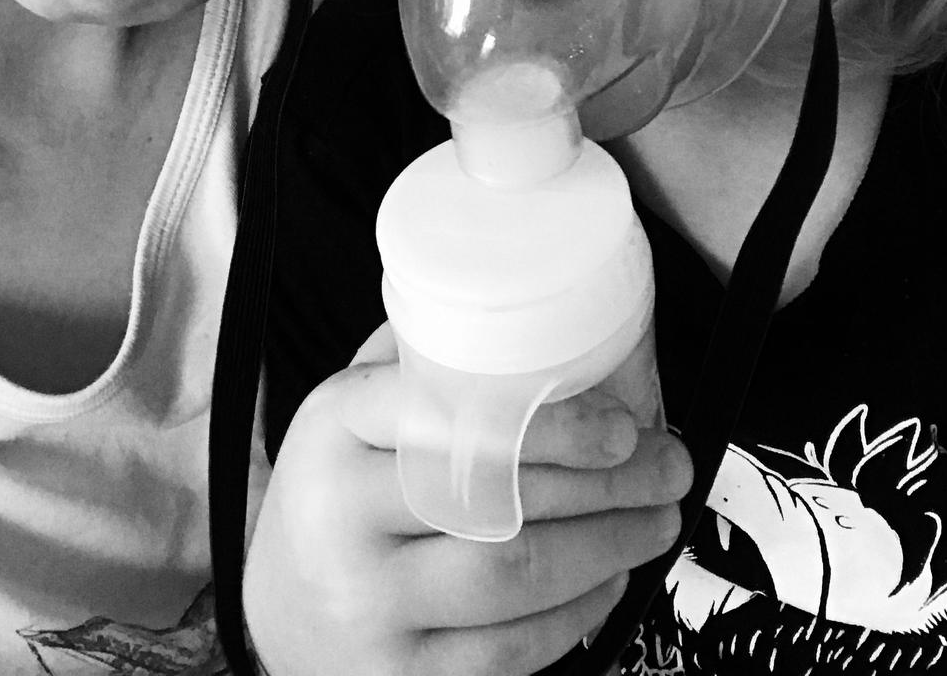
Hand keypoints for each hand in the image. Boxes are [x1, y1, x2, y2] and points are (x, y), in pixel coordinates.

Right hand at [244, 324, 690, 675]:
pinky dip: (577, 612)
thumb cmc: (335, 495)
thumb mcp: (350, 411)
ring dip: (610, 547)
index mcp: (332, 430)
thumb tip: (526, 305)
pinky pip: (510, 651)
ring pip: (514, 578)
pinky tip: (609, 579)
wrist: (278, 616)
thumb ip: (420, 360)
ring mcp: (368, 609)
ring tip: (658, 519)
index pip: (445, 415)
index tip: (621, 425)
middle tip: (668, 465)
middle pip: (498, 501)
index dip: (548, 423)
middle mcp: (340, 521)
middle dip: (610, 484)